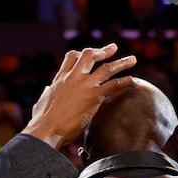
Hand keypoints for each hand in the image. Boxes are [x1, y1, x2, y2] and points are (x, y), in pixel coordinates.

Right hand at [21, 44, 138, 148]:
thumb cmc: (41, 121)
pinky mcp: (94, 97)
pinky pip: (115, 85)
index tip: (89, 54)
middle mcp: (73, 78)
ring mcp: (84, 86)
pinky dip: (126, 82)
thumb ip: (48, 93)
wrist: (45, 129)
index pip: (71, 58)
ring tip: (133, 59)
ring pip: (106, 68)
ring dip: (121, 63)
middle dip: (102, 51)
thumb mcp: (42, 101)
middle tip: (113, 48)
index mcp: (60, 79)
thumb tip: (48, 90)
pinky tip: (135, 82)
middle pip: (89, 55)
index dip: (81, 54)